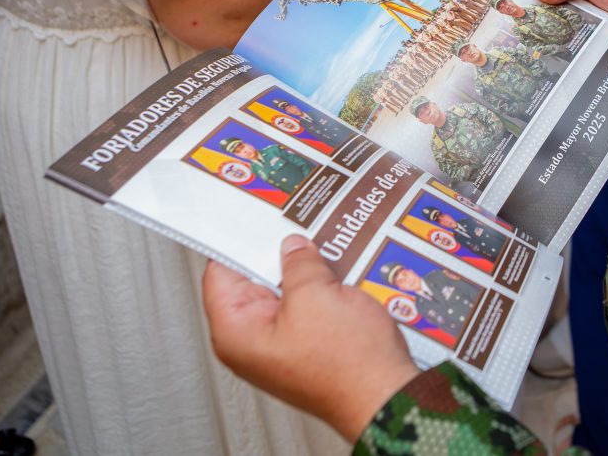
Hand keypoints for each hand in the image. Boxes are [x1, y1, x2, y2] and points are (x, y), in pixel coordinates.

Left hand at [202, 235, 418, 441]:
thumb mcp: (316, 294)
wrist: (387, 394)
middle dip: (278, 253)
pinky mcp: (311, 346)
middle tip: (296, 224)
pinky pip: (310, 308)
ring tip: (324, 248)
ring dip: (307, 272)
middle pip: (255, 281)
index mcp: (237, 332)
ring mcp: (284, 345)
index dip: (238, 239)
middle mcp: (254, 342)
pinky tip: (339, 271)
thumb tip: (293, 246)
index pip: (221, 272)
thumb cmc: (347, 364)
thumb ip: (298, 262)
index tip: (254, 213)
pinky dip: (323, 289)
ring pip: (288, 293)